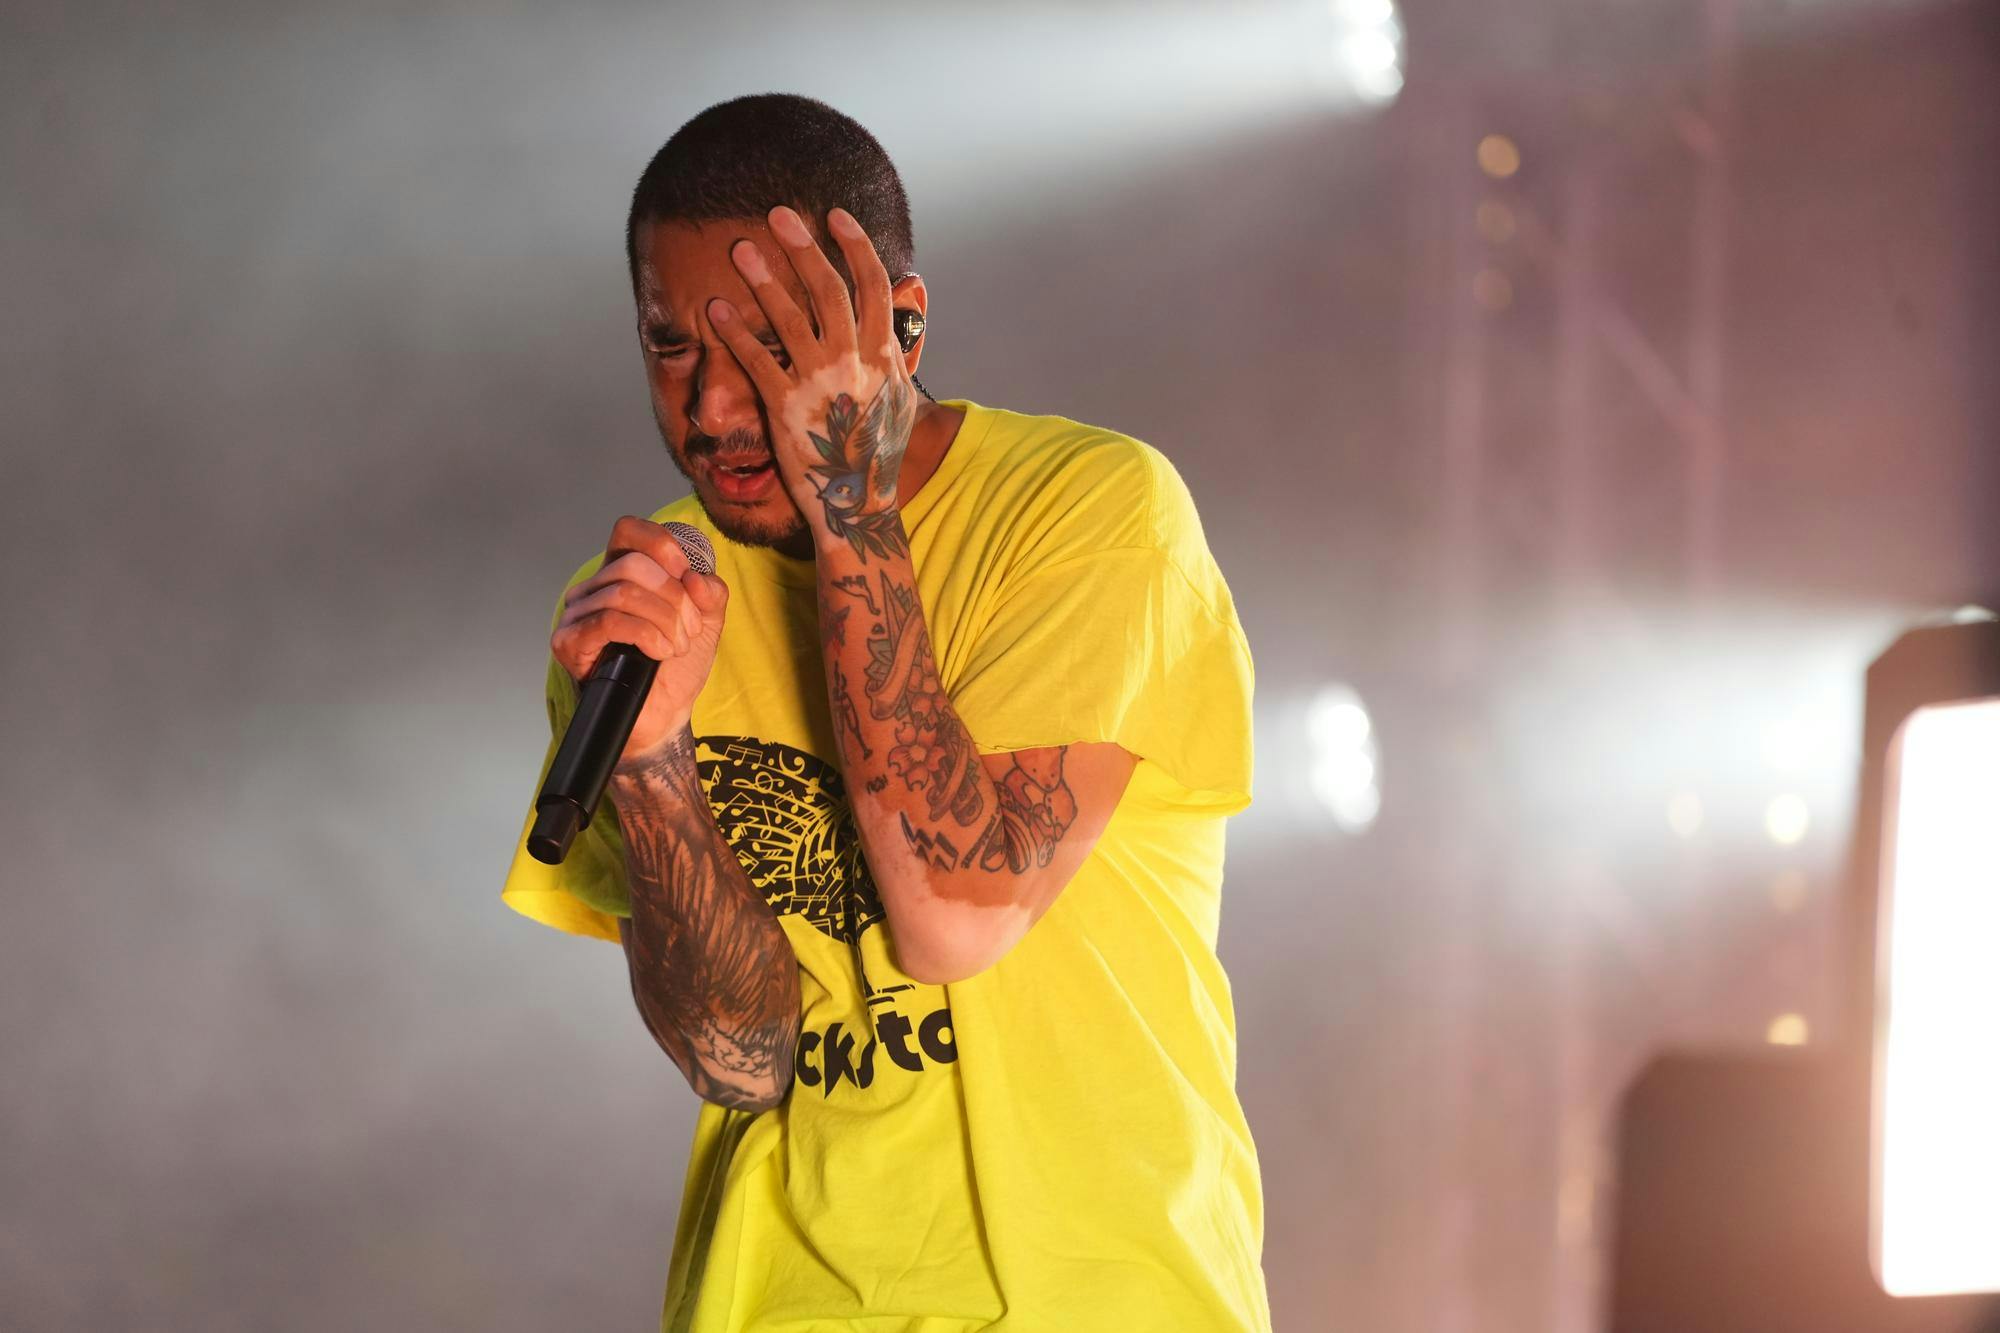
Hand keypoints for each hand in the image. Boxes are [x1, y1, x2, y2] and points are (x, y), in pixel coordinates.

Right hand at [550, 516, 729, 763]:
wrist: (664, 713)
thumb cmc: (677, 665)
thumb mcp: (706, 619)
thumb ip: (710, 592)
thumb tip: (695, 578)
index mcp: (623, 572)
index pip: (629, 530)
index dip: (664, 547)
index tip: (688, 580)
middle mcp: (595, 588)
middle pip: (634, 565)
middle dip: (674, 599)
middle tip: (688, 630)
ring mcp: (578, 614)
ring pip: (623, 593)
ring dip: (664, 621)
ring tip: (675, 646)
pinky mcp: (570, 642)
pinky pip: (608, 621)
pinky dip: (645, 634)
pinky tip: (659, 652)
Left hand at [706, 205, 917, 560]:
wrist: (857, 503)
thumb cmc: (877, 448)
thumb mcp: (898, 392)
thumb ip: (894, 342)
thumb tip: (909, 293)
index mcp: (883, 355)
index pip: (874, 285)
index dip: (855, 245)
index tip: (836, 216)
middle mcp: (853, 363)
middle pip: (828, 290)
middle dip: (803, 247)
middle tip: (779, 215)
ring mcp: (818, 384)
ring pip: (789, 320)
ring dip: (764, 279)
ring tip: (742, 250)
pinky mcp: (786, 408)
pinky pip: (756, 361)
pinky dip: (735, 333)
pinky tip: (715, 310)